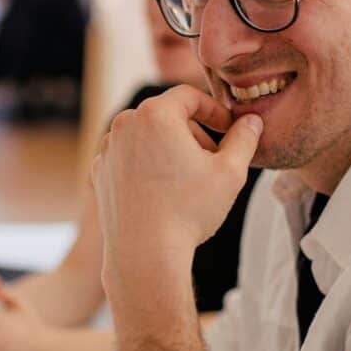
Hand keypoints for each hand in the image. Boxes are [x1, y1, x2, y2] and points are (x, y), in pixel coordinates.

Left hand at [91, 85, 262, 288]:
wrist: (144, 255)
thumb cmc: (188, 211)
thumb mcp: (230, 172)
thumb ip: (244, 139)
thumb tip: (251, 121)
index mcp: (155, 114)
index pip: (190, 96)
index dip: (215, 111)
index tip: (229, 129)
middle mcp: (124, 124)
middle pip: (167, 115)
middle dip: (193, 132)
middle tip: (214, 158)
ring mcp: (108, 148)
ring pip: (147, 136)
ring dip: (170, 148)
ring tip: (189, 177)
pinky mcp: (99, 172)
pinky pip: (129, 157)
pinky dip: (148, 164)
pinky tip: (164, 191)